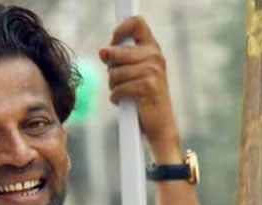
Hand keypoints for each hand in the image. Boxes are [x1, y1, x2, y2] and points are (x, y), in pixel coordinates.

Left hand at [98, 16, 180, 163]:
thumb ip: (118, 59)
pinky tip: (126, 102)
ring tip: (126, 93)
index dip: (119, 31)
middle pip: (116, 52)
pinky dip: (117, 98)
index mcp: (152, 49)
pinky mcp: (147, 86)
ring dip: (114, 86)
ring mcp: (153, 71)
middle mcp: (155, 56)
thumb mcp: (131, 74)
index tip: (113, 44)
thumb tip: (103, 51)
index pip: (136, 23)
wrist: (159, 125)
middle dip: (111, 69)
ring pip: (114, 73)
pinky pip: (118, 88)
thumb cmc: (143, 98)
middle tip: (121, 81)